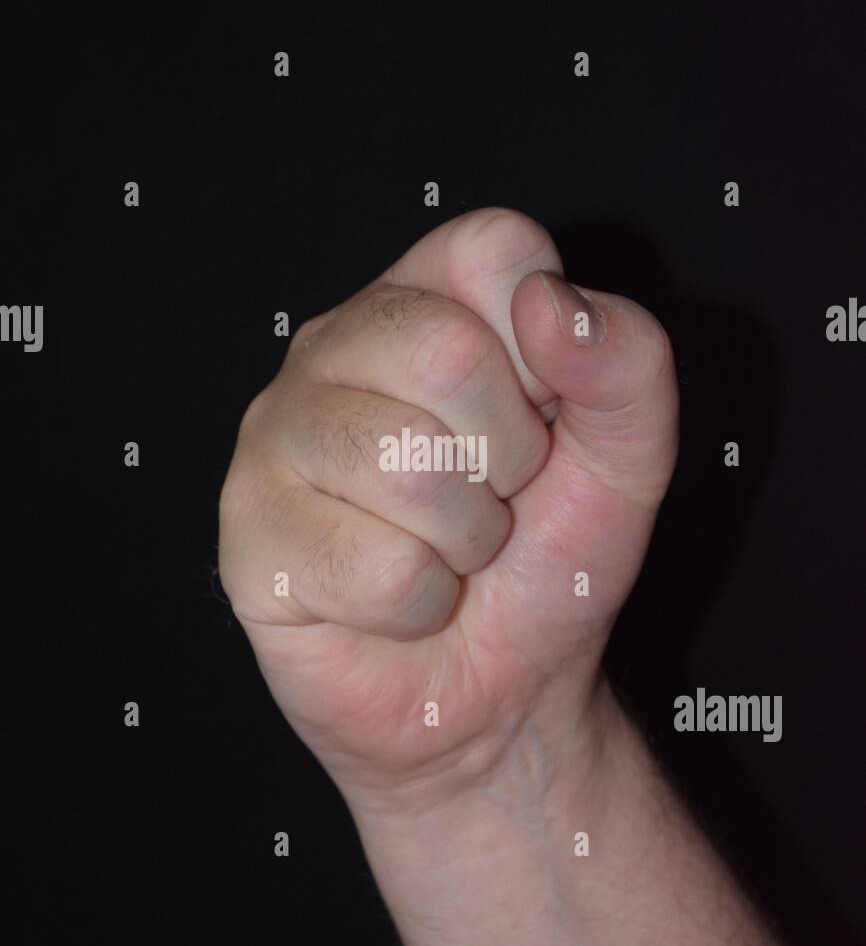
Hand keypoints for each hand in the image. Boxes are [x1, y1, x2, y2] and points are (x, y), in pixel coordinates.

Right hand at [219, 208, 678, 809]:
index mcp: (423, 302)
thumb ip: (627, 363)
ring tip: (446, 552)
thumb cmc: (548, 563)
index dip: (547, 349)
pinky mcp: (248, 536)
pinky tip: (398, 602)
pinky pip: (373, 565)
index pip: (491, 249)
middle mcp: (335, 350)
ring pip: (406, 466)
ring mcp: (277, 438)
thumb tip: (548, 304)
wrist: (500, 697)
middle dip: (508, 457)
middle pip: (442, 352)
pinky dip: (419, 606)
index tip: (542, 417)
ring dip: (465, 540)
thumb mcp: (628, 456)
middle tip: (492, 497)